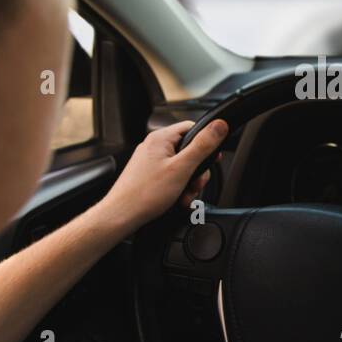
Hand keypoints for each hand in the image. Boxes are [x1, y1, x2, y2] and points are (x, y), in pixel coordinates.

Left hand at [93, 119, 227, 234]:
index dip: (207, 142)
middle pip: (190, 151)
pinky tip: (177, 200)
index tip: (213, 157)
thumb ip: (202, 146)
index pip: (193, 128)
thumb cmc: (144, 194)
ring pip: (182, 167)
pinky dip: (178, 189)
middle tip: (195, 184)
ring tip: (184, 196)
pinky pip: (172, 177)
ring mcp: (151, 162)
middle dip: (197, 171)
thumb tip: (219, 125)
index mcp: (161, 138)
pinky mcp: (149, 176)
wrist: (121, 216)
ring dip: (189, 184)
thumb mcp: (182, 168)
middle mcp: (154, 147)